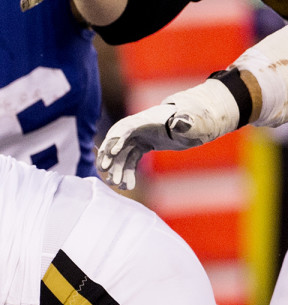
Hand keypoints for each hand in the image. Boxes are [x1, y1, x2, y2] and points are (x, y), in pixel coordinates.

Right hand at [97, 79, 239, 189]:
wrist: (197, 123)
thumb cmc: (195, 122)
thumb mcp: (192, 123)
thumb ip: (185, 122)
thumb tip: (180, 121)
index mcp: (146, 119)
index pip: (125, 127)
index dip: (115, 140)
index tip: (110, 154)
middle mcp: (138, 127)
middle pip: (117, 142)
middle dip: (110, 159)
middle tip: (107, 175)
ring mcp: (138, 137)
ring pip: (122, 154)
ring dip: (117, 170)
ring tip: (118, 185)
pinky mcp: (142, 145)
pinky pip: (130, 160)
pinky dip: (127, 172)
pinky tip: (127, 185)